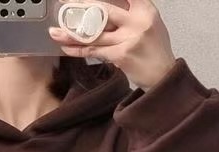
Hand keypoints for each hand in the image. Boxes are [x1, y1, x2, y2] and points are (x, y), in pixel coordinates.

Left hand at [48, 0, 176, 90]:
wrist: (163, 76)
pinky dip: (79, 50)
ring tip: (55, 31)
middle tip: (64, 5)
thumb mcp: (149, 23)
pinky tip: (66, 48)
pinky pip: (95, 51)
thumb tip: (101, 10)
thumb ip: (130, 13)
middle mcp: (137, 20)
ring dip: (72, 33)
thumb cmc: (154, 50)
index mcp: (145, 8)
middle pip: (104, 10)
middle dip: (81, 8)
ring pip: (95, 32)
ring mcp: (129, 38)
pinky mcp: (121, 55)